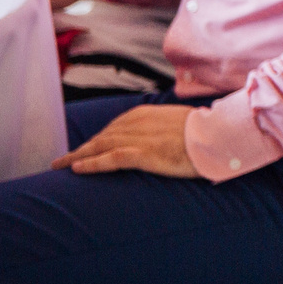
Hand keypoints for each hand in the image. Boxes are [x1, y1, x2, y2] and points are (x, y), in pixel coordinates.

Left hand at [59, 104, 196, 177]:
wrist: (221, 135)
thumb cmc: (208, 131)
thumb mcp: (181, 122)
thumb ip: (164, 126)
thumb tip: (163, 137)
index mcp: (147, 113)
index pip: (114, 127)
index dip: (97, 139)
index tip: (85, 148)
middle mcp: (139, 122)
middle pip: (101, 136)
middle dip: (81, 148)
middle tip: (62, 160)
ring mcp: (140, 138)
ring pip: (100, 146)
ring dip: (77, 156)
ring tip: (61, 166)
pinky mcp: (144, 153)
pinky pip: (110, 159)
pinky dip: (92, 164)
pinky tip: (76, 169)